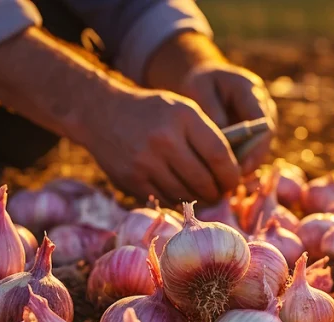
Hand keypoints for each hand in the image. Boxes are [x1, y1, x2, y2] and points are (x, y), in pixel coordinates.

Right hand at [75, 88, 240, 204]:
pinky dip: (178, 200)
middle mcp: (163, 139)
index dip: (231, 174)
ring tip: (205, 195)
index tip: (234, 180)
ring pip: (185, 194)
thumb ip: (207, 134)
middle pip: (203, 180)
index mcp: (182, 117)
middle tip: (221, 192)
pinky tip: (183, 194)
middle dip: (218, 191)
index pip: (218, 155)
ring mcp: (145, 162)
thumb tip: (233, 170)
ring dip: (200, 199)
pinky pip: (164, 199)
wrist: (100, 113)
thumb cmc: (151, 112)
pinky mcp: (130, 180)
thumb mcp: (182, 108)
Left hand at [145, 32, 276, 173]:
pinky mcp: (256, 130)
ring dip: (246, 166)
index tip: (238, 168)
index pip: (262, 124)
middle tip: (233, 182)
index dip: (255, 149)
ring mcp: (262, 118)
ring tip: (228, 184)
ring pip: (260, 148)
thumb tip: (222, 139)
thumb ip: (211, 111)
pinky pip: (252, 150)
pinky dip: (240, 164)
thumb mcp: (199, 90)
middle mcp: (262, 105)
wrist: (204, 82)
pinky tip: (225, 178)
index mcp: (249, 90)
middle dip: (250, 162)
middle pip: (265, 140)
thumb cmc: (199, 84)